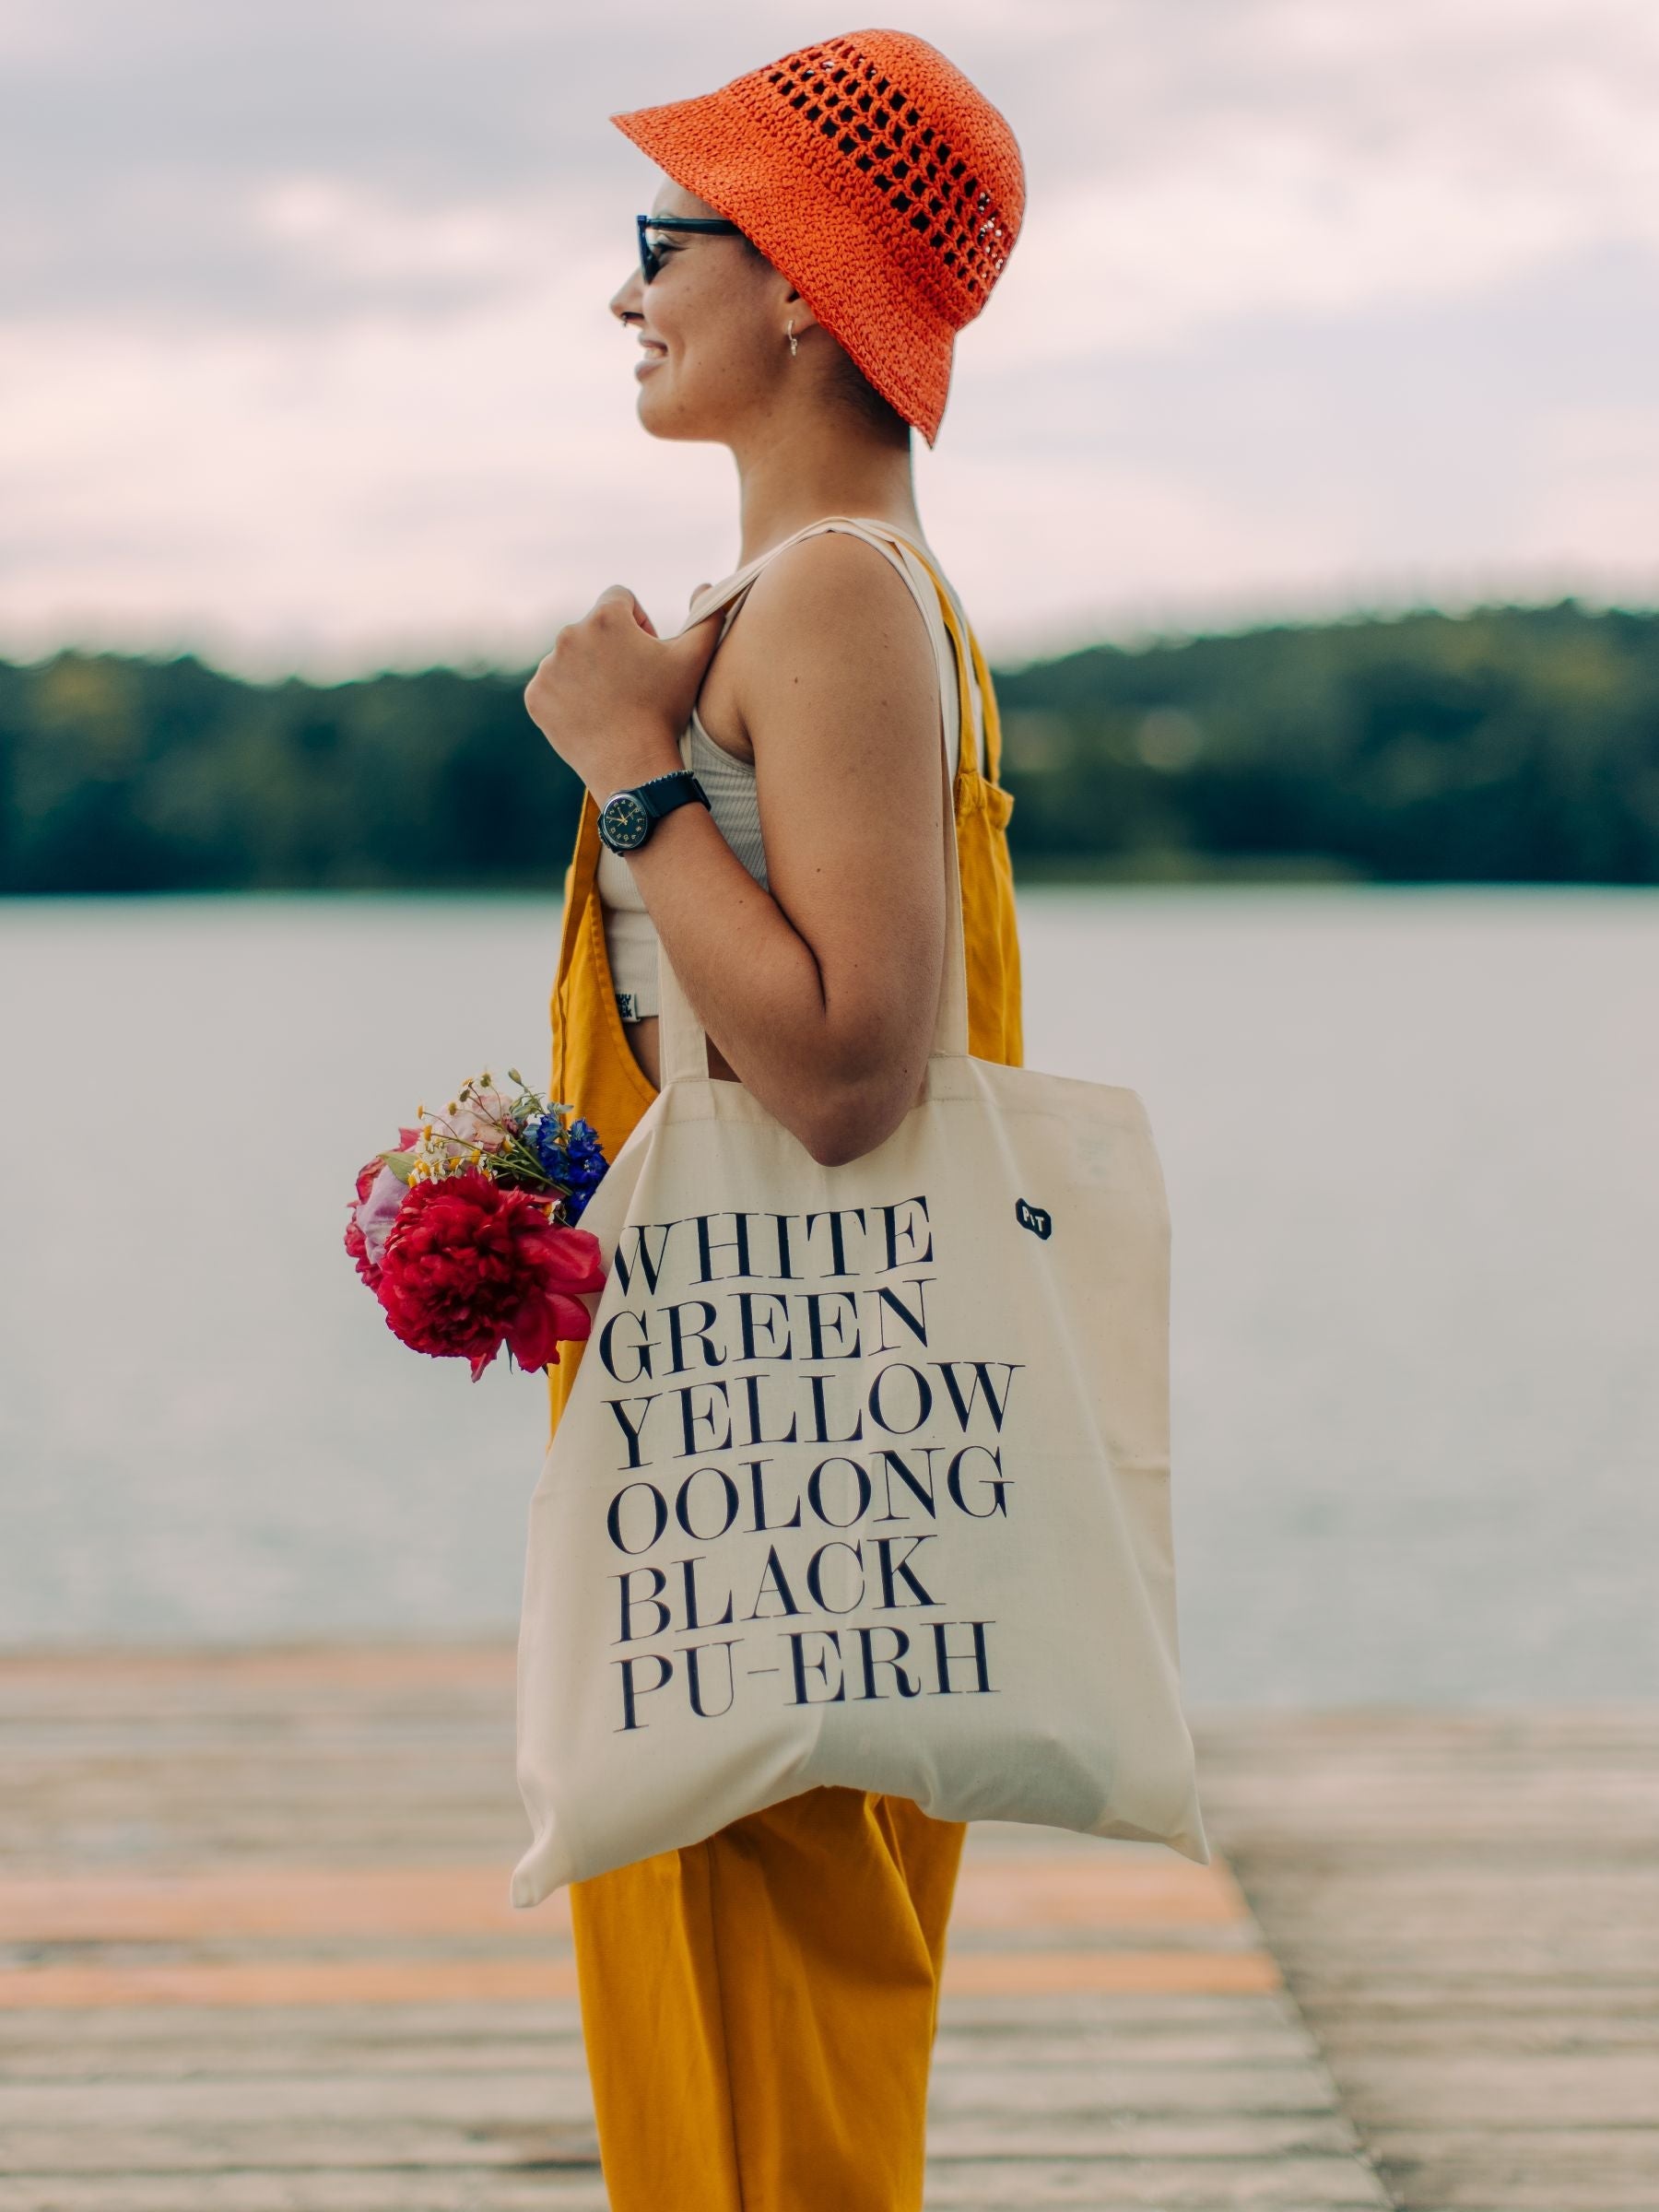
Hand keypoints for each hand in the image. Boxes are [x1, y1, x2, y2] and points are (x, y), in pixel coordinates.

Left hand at [524, 585, 721, 799]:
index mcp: (605, 618)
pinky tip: (592, 714)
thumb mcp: (695, 659)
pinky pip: (552, 686)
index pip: (619, 598)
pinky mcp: (536, 697)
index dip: (638, 621)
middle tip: (633, 683)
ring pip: (571, 657)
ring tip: (612, 702)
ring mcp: (548, 668)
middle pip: (593, 628)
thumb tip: (707, 587)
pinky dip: (568, 696)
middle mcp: (569, 635)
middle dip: (612, 647)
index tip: (648, 652)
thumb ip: (708, 616)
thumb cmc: (665, 710)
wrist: (633, 766)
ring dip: (589, 670)